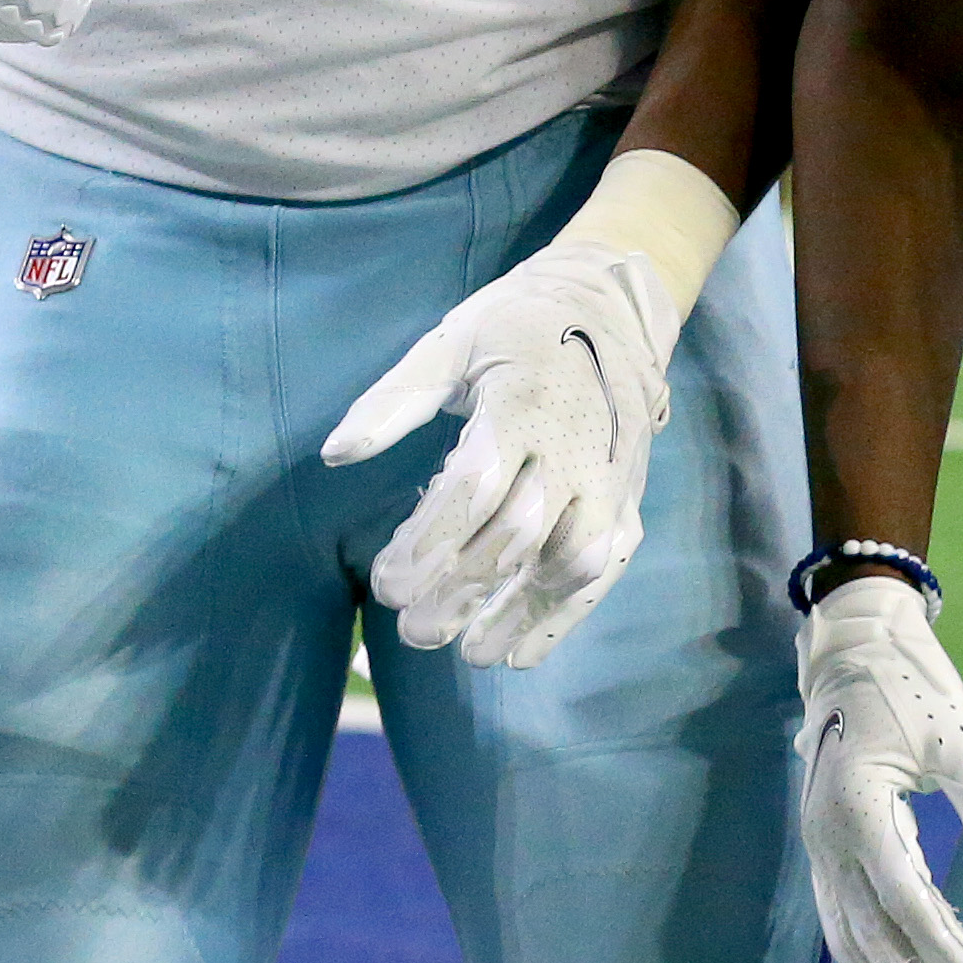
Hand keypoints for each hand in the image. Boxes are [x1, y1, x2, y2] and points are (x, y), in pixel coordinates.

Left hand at [323, 238, 684, 667]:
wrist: (609, 307)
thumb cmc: (513, 326)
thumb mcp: (448, 343)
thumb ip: (395, 400)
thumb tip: (335, 453)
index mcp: (523, 405)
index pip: (475, 487)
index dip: (429, 541)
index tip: (384, 583)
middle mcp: (574, 449)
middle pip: (517, 535)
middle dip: (461, 589)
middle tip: (412, 631)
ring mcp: (608, 480)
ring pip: (570, 562)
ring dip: (521, 614)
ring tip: (471, 655)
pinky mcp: (627, 501)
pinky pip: (604, 568)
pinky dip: (568, 616)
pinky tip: (522, 651)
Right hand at [796, 573, 962, 962]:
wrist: (851, 652)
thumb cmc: (911, 689)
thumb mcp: (960, 736)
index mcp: (857, 805)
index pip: (902, 897)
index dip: (943, 949)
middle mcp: (826, 834)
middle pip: (865, 932)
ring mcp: (819, 844)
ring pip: (846, 934)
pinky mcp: (827, 847)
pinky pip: (843, 917)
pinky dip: (870, 958)